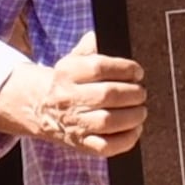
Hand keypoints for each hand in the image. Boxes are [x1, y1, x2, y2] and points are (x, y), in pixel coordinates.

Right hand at [0, 31, 148, 158]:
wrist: (42, 109)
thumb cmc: (69, 83)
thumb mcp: (74, 59)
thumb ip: (91, 47)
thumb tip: (100, 37)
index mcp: (67, 72)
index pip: (99, 67)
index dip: (124, 69)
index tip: (137, 72)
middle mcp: (68, 98)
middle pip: (107, 95)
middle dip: (133, 93)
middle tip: (141, 92)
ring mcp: (74, 123)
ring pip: (108, 122)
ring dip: (132, 116)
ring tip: (140, 110)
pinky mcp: (81, 143)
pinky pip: (106, 146)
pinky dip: (126, 139)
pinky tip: (135, 129)